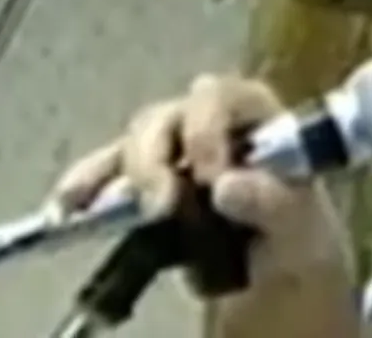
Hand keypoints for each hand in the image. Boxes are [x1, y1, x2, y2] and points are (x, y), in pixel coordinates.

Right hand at [49, 74, 352, 293]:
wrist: (276, 274)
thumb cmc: (298, 240)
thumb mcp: (303, 229)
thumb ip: (276, 204)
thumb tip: (228, 185)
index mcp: (259, 120)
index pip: (226, 97)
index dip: (210, 128)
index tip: (209, 176)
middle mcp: (212, 125)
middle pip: (171, 117)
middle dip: (156, 156)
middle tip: (162, 205)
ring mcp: (175, 152)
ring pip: (138, 142)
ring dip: (122, 171)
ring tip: (106, 208)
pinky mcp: (147, 183)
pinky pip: (109, 174)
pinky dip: (88, 185)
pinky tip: (67, 205)